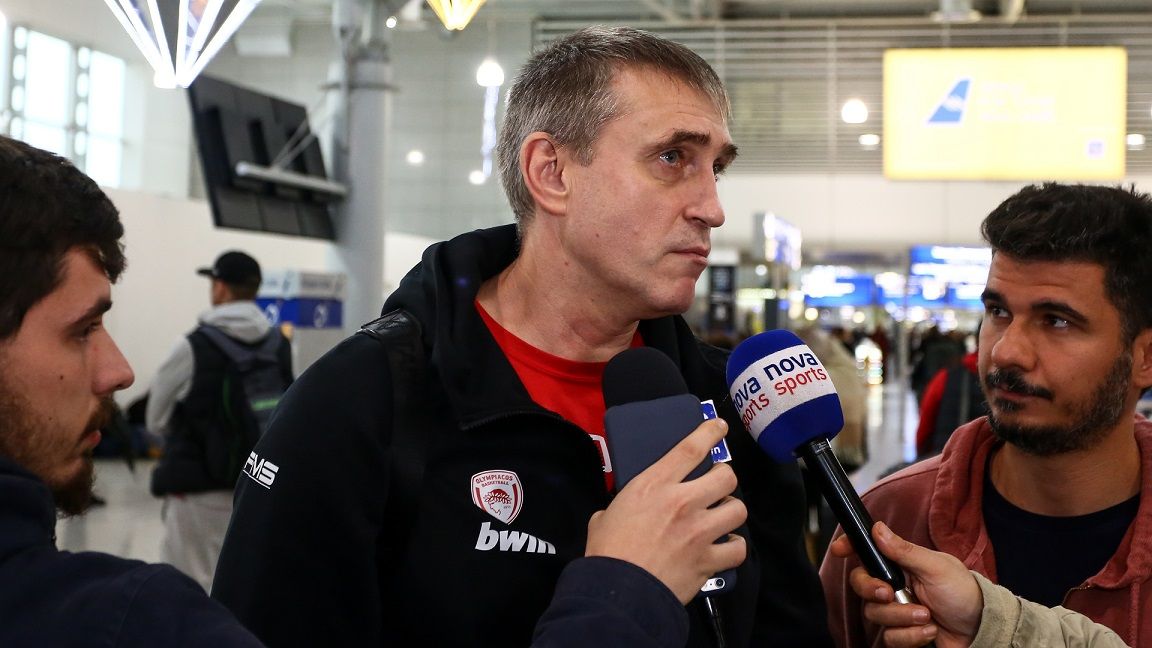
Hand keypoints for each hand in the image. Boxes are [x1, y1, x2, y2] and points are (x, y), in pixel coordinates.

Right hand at [585, 418, 747, 603]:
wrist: (617, 591)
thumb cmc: (607, 551)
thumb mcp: (608, 513)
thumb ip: (625, 504)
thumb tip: (624, 511)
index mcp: (654, 485)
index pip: (691, 448)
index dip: (710, 432)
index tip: (719, 427)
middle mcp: (682, 503)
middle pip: (725, 477)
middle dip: (724, 479)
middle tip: (716, 486)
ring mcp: (699, 532)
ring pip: (737, 510)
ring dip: (731, 512)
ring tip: (721, 517)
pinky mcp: (707, 560)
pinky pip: (737, 548)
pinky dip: (733, 547)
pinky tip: (724, 548)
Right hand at [829, 522, 981, 647]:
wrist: (983, 630)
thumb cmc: (965, 593)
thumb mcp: (937, 567)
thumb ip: (905, 551)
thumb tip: (878, 529)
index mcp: (901, 564)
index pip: (868, 552)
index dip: (850, 548)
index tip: (839, 550)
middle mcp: (894, 586)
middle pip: (861, 584)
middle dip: (872, 590)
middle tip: (890, 593)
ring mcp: (897, 611)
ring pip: (875, 614)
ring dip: (902, 617)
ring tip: (927, 616)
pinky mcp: (902, 634)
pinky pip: (889, 638)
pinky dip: (910, 636)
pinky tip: (929, 632)